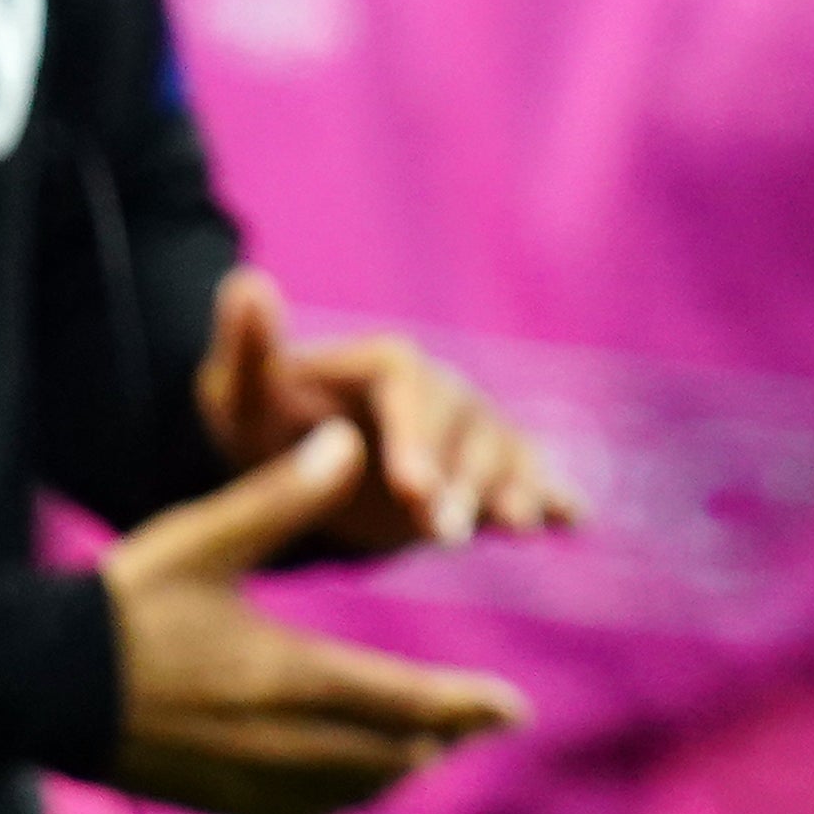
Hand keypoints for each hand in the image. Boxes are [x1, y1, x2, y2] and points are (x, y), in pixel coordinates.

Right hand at [104, 420, 530, 813]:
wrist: (31, 686)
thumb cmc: (121, 605)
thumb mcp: (204, 538)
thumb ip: (281, 495)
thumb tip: (349, 439)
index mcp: (284, 674)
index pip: (402, 702)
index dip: (465, 707)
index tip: (516, 709)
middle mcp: (276, 740)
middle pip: (390, 756)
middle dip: (444, 737)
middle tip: (485, 719)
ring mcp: (245, 781)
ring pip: (353, 793)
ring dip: (398, 769)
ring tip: (428, 743)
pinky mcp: (216, 800)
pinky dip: (342, 798)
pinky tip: (349, 779)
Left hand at [197, 266, 569, 553]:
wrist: (295, 467)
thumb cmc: (261, 427)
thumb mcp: (238, 396)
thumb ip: (247, 347)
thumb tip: (247, 280)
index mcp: (388, 363)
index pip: (411, 390)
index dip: (415, 437)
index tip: (409, 486)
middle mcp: (441, 390)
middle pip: (464, 427)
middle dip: (459, 480)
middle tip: (442, 532)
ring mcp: (469, 431)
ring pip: (502, 453)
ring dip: (511, 489)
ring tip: (515, 528)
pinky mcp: (485, 474)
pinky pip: (527, 477)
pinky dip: (554, 494)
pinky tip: (575, 520)